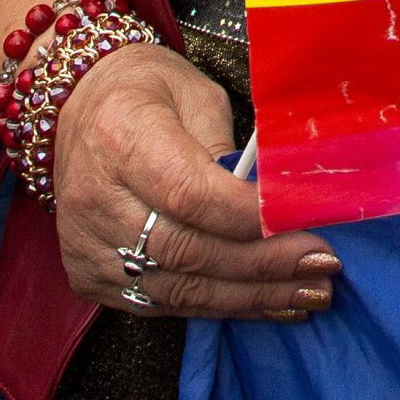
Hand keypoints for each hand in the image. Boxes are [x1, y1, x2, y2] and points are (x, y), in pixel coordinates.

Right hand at [49, 41, 336, 322]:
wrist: (77, 107)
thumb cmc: (149, 92)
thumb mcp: (198, 95)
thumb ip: (232, 148)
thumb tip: (277, 203)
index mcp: (121, 136)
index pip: (190, 193)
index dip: (251, 217)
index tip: (306, 224)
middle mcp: (95, 197)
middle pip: (188, 249)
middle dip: (264, 265)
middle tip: (322, 266)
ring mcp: (85, 243)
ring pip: (178, 288)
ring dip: (250, 297)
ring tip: (309, 295)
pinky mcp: (87, 274)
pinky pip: (161, 303)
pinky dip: (219, 307)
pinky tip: (265, 304)